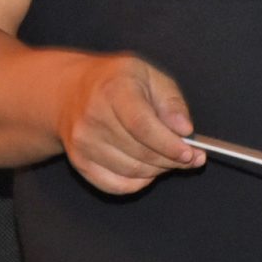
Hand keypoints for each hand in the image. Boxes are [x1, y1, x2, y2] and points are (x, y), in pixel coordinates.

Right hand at [56, 53, 204, 193]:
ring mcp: (83, 143)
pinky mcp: (79, 162)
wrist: (70, 91)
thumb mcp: (150, 75)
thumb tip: (185, 130)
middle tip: (191, 159)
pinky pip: (115, 185)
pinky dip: (138, 183)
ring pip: (131, 171)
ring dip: (157, 171)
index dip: (168, 143)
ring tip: (170, 159)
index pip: (142, 125)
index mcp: (114, 89)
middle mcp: (94, 117)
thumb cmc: (117, 80)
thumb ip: (171, 101)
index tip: (190, 153)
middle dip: (170, 159)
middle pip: (139, 151)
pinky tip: (149, 170)